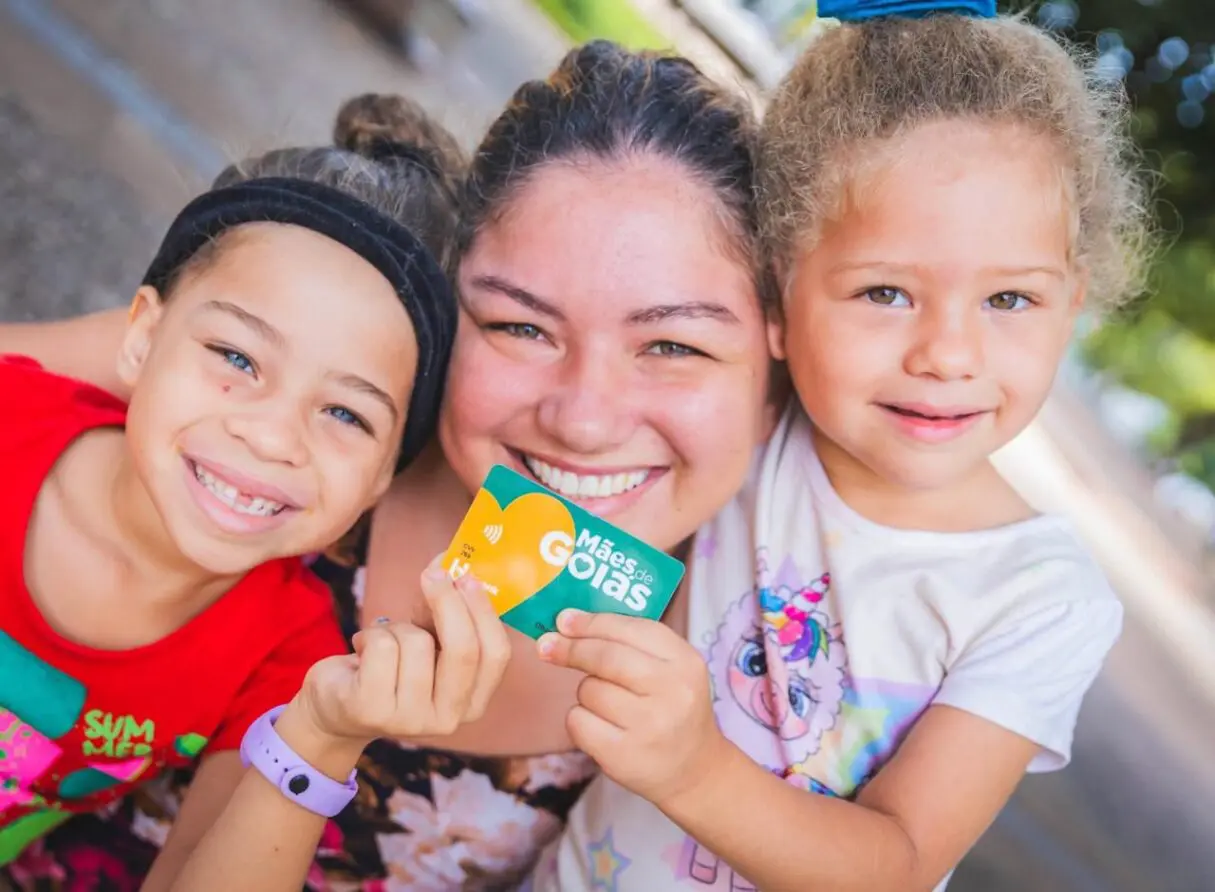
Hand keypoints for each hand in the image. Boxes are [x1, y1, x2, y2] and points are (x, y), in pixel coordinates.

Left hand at [298, 555, 510, 745]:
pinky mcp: (372, 710)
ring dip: (397, 626)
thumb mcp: (425, 641)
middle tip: (433, 573)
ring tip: (383, 638)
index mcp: (472, 703)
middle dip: (448, 602)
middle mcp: (448, 719)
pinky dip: (371, 634)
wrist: (336, 707)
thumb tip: (447, 559)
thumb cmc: (390, 667)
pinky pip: (383, 647)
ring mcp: (410, 720)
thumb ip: (444, 609)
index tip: (467, 577)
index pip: (495, 655)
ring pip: (417, 643)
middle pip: (463, 649)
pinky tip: (362, 648)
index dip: (484, 612)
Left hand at [537, 608, 726, 808]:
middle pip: (605, 657)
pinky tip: (602, 728)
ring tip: (610, 707)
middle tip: (548, 646)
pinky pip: (578, 721)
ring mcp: (648, 725)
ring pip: (589, 690)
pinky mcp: (623, 754)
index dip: (592, 622)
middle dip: (571, 649)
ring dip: (587, 693)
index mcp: (685, 661)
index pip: (631, 629)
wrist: (693, 771)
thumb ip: (630, 643)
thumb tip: (568, 623)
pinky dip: (580, 721)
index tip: (563, 619)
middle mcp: (671, 691)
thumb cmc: (671, 709)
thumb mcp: (671, 669)